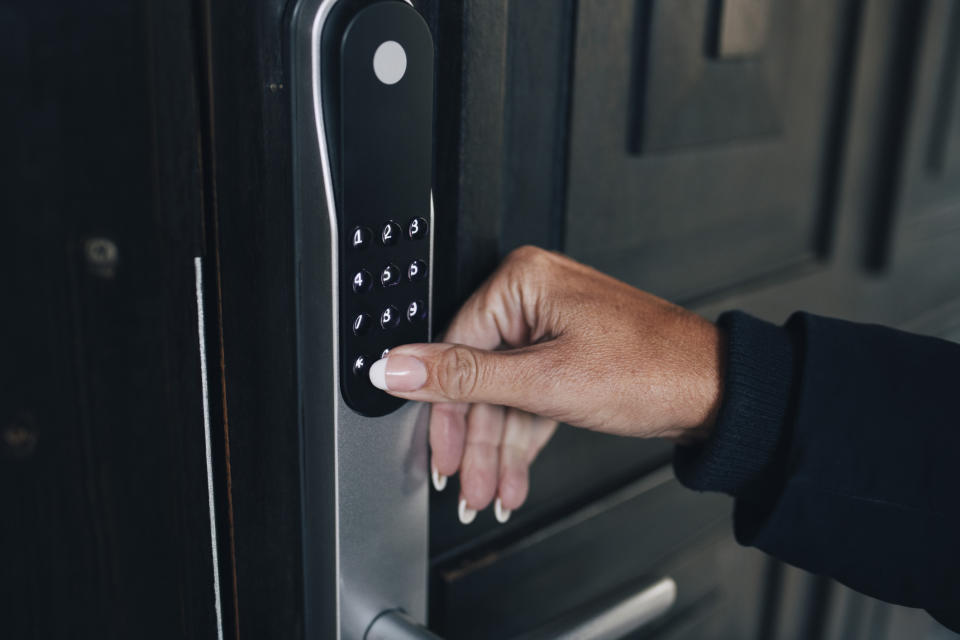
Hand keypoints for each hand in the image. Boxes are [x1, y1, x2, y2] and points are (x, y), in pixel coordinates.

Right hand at [369, 246, 723, 522]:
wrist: (717, 393)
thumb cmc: (652, 370)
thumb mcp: (545, 380)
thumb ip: (463, 377)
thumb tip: (395, 366)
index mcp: (523, 283)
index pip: (455, 347)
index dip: (445, 411)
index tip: (437, 454)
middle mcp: (534, 297)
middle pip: (479, 377)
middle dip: (475, 442)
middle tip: (464, 486)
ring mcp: (552, 326)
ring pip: (505, 395)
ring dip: (497, 450)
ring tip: (489, 492)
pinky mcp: (568, 353)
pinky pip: (530, 397)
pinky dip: (523, 438)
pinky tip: (514, 475)